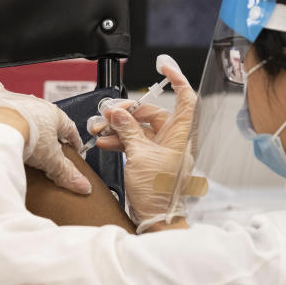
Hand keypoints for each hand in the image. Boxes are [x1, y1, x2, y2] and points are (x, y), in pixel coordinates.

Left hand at [0, 81, 91, 194]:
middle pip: (47, 118)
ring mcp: (16, 100)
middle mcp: (36, 104)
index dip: (73, 140)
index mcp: (54, 115)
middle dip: (49, 129)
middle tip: (47, 144)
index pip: (69, 128)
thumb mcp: (50, 160)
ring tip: (23, 129)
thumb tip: (84, 187)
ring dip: (26, 115)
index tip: (74, 150)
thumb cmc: (28, 139)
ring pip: (25, 106)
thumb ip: (67, 172)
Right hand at [89, 55, 197, 231]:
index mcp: (180, 135)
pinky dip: (119, 140)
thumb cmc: (158, 192)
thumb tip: (118, 114)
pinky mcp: (150, 159)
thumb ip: (128, 131)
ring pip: (139, 127)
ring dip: (118, 127)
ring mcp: (161, 150)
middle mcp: (173, 140)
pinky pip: (134, 141)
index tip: (164, 66)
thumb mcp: (139, 156)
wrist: (156, 218)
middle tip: (108, 115)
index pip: (185, 99)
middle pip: (151, 113)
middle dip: (127, 112)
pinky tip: (105, 142)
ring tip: (100, 130)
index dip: (176, 79)